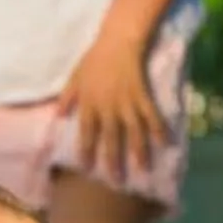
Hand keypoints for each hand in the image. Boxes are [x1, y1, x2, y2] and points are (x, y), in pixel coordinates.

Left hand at [63, 26, 162, 179]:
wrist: (118, 41)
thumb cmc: (94, 59)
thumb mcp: (74, 78)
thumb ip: (67, 98)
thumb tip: (58, 117)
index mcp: (89, 104)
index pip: (86, 133)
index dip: (86, 151)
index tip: (86, 168)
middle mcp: (108, 108)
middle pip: (110, 138)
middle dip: (112, 161)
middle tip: (115, 181)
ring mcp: (127, 103)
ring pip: (133, 132)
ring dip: (138, 152)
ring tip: (143, 169)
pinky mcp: (142, 95)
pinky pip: (151, 115)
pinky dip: (158, 129)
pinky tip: (164, 143)